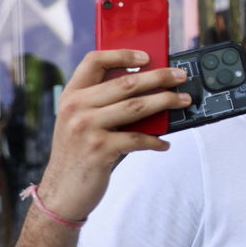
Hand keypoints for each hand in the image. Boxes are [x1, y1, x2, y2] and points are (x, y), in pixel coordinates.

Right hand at [40, 50, 190, 221]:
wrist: (61, 192)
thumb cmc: (79, 153)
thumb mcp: (81, 122)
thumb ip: (104, 104)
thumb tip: (150, 88)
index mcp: (71, 95)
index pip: (94, 61)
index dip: (122, 54)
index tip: (148, 57)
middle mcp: (75, 107)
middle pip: (126, 82)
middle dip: (159, 77)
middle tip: (181, 76)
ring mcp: (85, 128)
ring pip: (136, 106)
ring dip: (166, 102)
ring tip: (184, 101)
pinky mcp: (98, 149)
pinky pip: (137, 139)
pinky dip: (155, 141)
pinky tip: (164, 143)